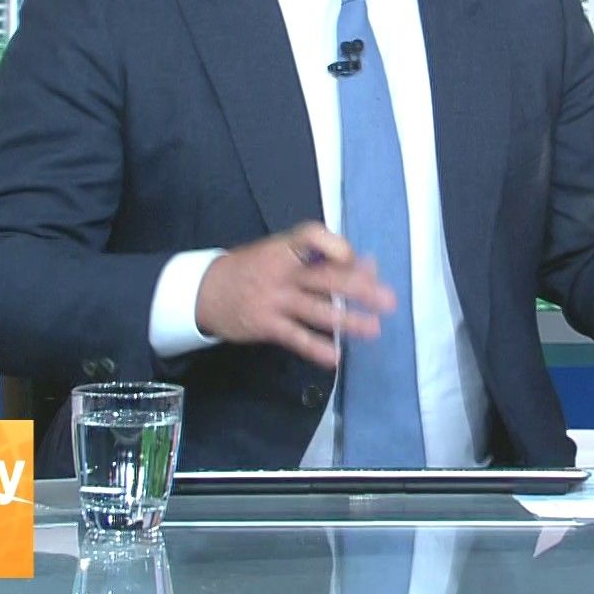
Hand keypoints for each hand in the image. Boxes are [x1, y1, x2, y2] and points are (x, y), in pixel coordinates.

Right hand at [194, 221, 396, 367]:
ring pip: (316, 310)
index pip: (311, 237)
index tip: (355, 258)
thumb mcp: (281, 253)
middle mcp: (281, 272)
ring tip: (373, 329)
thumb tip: (369, 265)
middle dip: (360, 289)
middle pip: (324, 278)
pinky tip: (336, 357)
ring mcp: (274, 299)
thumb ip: (322, 258)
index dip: (335, 245)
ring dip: (347, 321)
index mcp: (285, 249)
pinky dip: (316, 348)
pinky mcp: (266, 325)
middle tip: (389, 301)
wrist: (205, 291)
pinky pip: (295, 337)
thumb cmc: (254, 268)